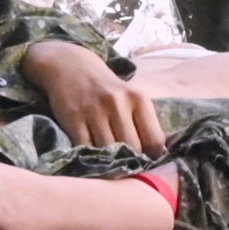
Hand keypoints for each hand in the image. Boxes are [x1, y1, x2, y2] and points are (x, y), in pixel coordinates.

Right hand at [20, 38, 165, 150]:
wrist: (70, 66)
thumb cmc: (106, 88)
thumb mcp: (130, 97)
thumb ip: (143, 123)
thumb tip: (158, 155)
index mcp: (138, 98)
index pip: (154, 140)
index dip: (151, 156)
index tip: (144, 159)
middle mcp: (118, 103)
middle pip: (132, 148)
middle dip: (130, 160)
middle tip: (125, 163)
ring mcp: (94, 111)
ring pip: (109, 152)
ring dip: (109, 161)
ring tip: (109, 162)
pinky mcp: (74, 119)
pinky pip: (86, 148)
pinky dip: (90, 156)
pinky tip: (92, 154)